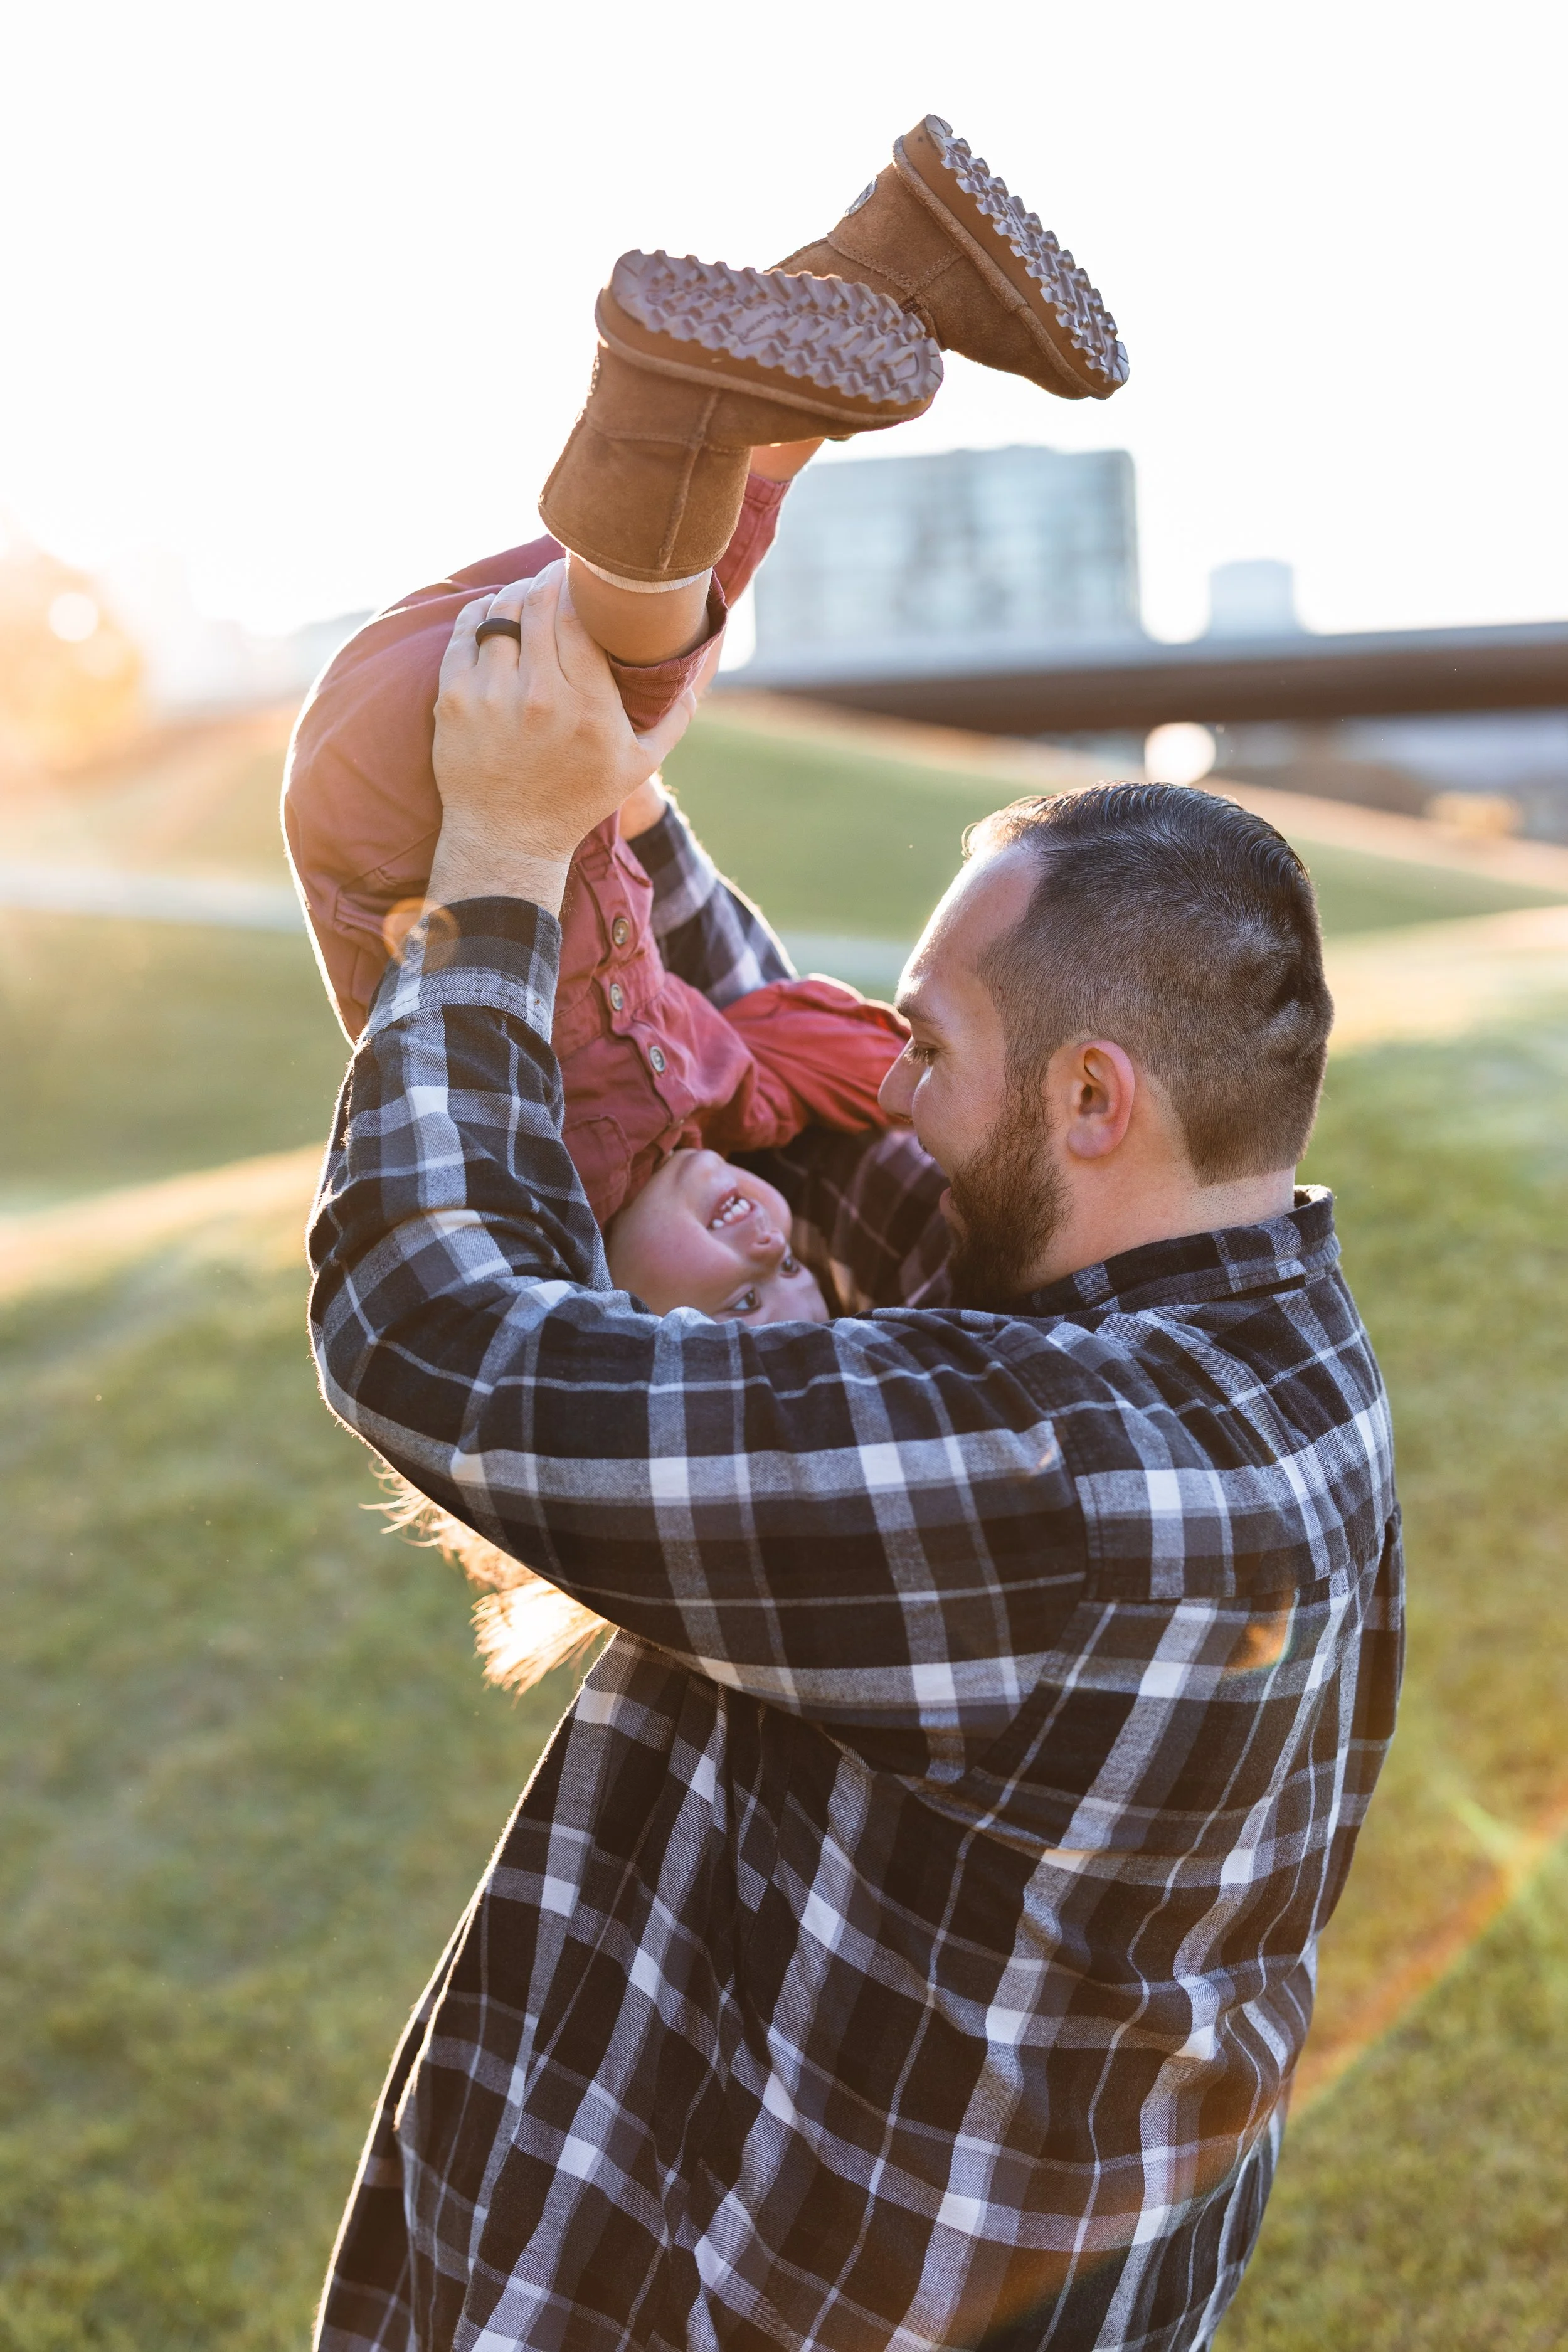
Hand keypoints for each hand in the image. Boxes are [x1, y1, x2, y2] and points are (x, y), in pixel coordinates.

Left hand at [427, 562, 698, 916]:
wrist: (508, 840)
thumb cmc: (577, 800)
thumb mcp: (639, 765)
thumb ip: (674, 715)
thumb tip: (702, 669)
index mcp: (589, 708)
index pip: (578, 615)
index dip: (578, 582)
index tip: (583, 572)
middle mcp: (540, 698)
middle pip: (539, 603)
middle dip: (547, 578)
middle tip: (554, 572)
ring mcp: (492, 698)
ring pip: (500, 612)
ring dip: (514, 593)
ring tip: (526, 594)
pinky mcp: (455, 701)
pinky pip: (465, 633)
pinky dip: (479, 615)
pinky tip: (492, 614)